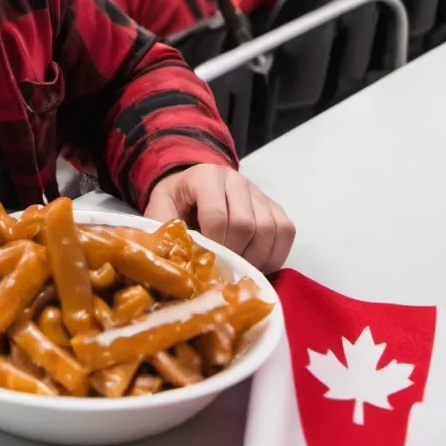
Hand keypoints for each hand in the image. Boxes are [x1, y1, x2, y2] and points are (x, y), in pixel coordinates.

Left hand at [143, 165, 294, 273]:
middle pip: (246, 224)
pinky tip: (257, 264)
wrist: (191, 188)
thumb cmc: (175, 203)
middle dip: (234, 253)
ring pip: (270, 229)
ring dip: (256, 257)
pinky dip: (274, 254)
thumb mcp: (160, 210)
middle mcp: (236, 180)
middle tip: (223, 268)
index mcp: (206, 176)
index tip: (205, 261)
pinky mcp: (273, 207)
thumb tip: (175, 261)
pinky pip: (285, 232)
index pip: (217, 215)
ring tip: (239, 268)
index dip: (213, 244)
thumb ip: (163, 229)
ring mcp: (258, 193)